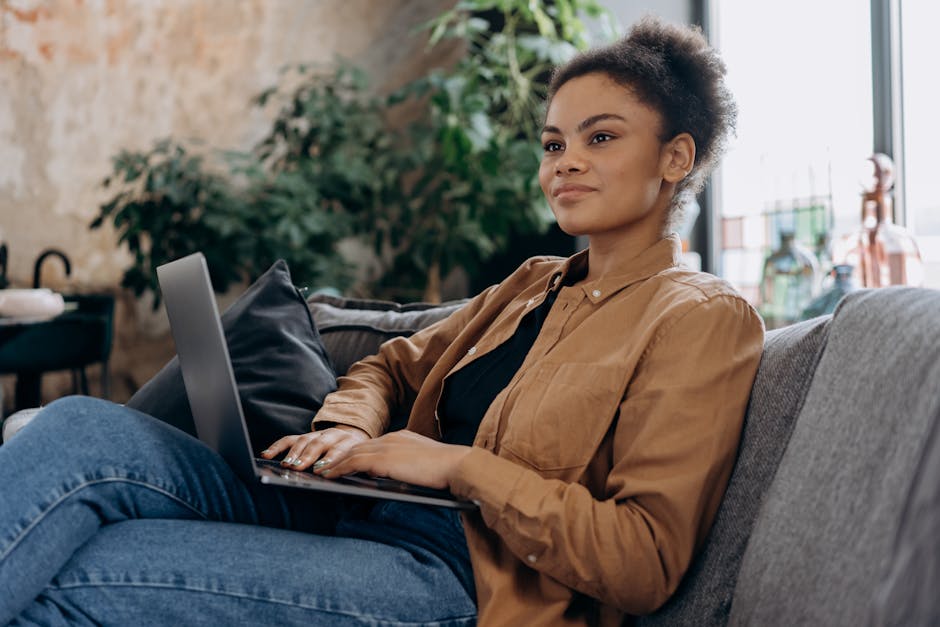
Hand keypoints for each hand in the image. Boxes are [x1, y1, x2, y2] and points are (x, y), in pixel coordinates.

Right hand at [260, 425, 369, 471]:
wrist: (356, 439)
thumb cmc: (355, 459)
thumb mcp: (360, 465)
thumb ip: (352, 471)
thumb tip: (346, 487)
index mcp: (350, 443)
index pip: (339, 451)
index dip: (329, 461)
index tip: (320, 472)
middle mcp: (333, 435)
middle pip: (319, 444)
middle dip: (308, 456)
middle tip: (298, 467)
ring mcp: (318, 434)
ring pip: (304, 440)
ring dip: (294, 453)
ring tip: (286, 465)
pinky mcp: (306, 436)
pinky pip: (290, 440)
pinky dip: (277, 447)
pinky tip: (267, 455)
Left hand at [324, 430, 471, 489]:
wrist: (456, 466)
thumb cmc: (447, 470)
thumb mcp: (423, 464)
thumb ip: (408, 465)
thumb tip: (399, 476)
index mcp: (401, 438)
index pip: (371, 445)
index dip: (354, 453)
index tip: (342, 460)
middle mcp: (391, 438)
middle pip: (357, 447)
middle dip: (338, 456)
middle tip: (322, 465)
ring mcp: (386, 447)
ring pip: (351, 454)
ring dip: (333, 463)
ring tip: (319, 472)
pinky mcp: (383, 459)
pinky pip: (353, 463)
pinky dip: (338, 468)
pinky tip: (328, 476)